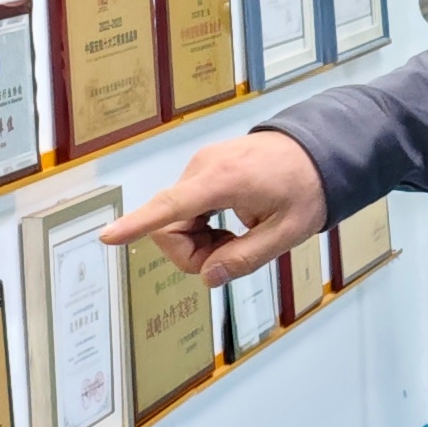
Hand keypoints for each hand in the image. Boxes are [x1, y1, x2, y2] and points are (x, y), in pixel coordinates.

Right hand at [102, 131, 326, 284]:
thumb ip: (246, 257)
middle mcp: (204, 168)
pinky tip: (230, 227)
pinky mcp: (204, 169)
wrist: (319, 149)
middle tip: (233, 256)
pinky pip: (186, 208)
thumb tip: (208, 277)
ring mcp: (202, 165)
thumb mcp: (288, 232)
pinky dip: (202, 227)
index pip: (171, 207)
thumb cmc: (308, 189)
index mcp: (224, 181)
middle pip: (170, 225)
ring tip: (238, 238)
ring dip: (199, 242)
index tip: (108, 237)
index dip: (137, 225)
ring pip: (176, 219)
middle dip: (192, 254)